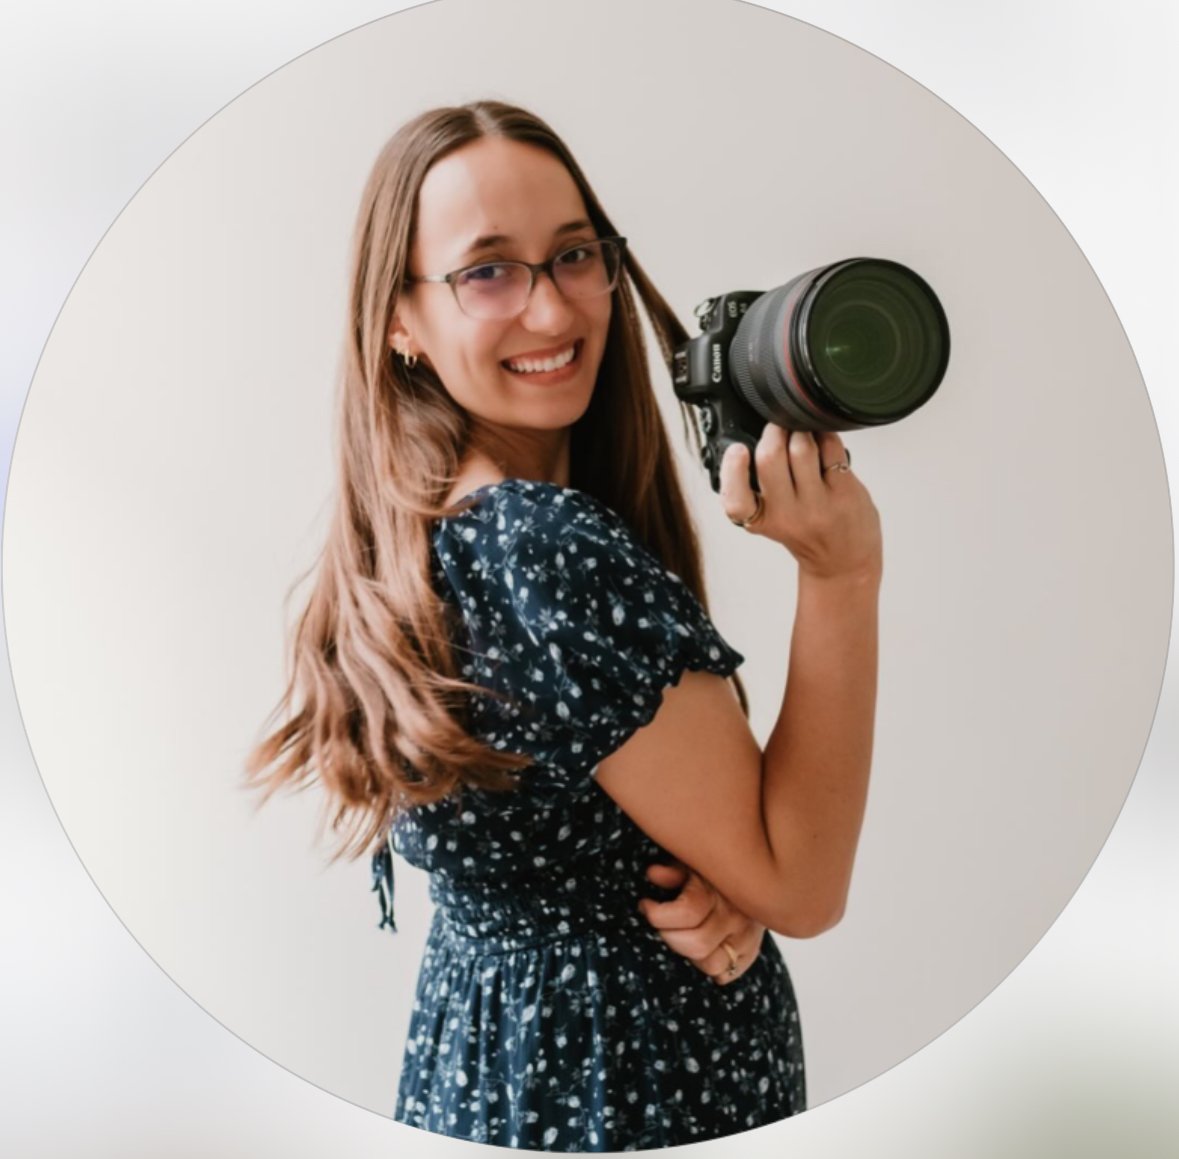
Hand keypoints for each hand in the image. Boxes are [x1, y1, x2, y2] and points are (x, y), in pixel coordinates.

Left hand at [638, 860, 764, 984]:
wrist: (756, 869)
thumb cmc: (712, 867)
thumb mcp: (692, 861)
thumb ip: (673, 868)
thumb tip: (654, 874)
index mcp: (719, 889)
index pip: (687, 912)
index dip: (658, 914)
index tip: (646, 905)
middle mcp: (736, 915)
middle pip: (697, 944)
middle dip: (669, 936)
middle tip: (661, 925)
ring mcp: (746, 936)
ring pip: (711, 965)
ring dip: (690, 955)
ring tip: (681, 936)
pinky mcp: (752, 951)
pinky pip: (726, 974)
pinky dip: (710, 966)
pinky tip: (701, 947)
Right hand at [720, 425, 882, 580]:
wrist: (844, 561)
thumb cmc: (808, 534)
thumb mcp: (773, 520)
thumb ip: (763, 489)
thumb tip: (764, 436)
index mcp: (761, 520)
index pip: (735, 500)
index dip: (732, 469)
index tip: (737, 449)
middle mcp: (787, 514)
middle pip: (770, 457)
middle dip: (773, 430)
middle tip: (778, 427)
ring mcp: (817, 504)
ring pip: (801, 447)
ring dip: (801, 430)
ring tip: (803, 434)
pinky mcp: (844, 493)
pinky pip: (830, 448)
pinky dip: (825, 436)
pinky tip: (824, 441)